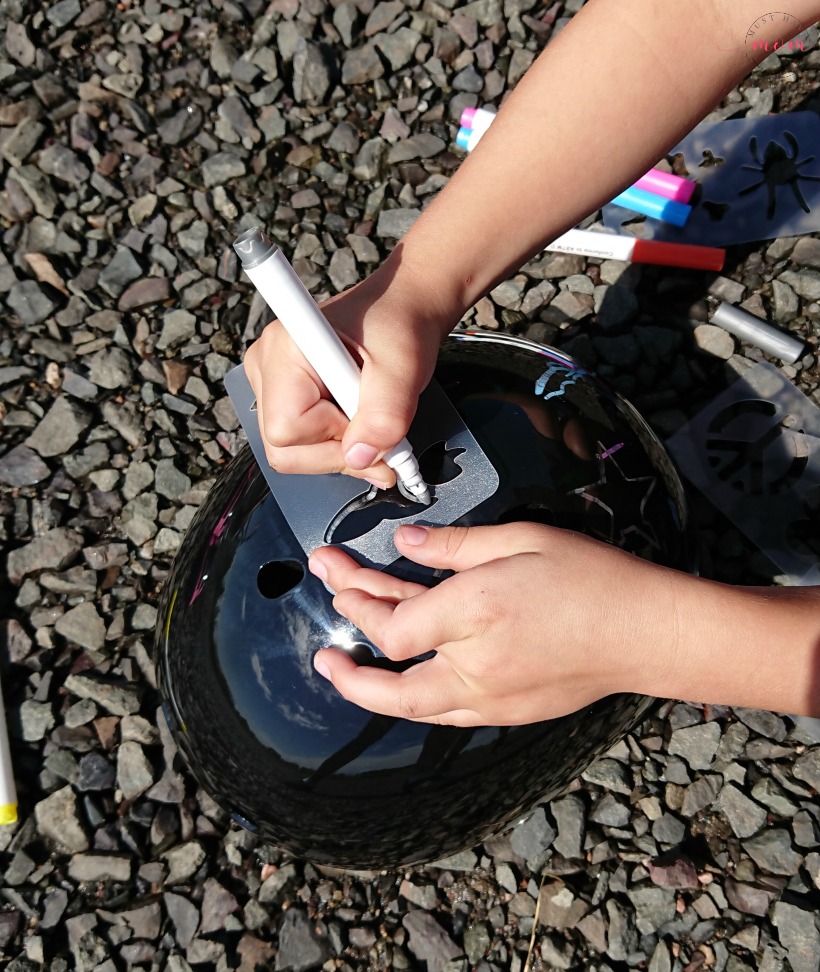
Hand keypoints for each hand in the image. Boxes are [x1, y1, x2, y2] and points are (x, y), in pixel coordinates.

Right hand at [243, 264, 444, 487]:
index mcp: (285, 349)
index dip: (334, 437)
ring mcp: (270, 383)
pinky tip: (358, 423)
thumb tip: (359, 457)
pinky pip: (300, 444)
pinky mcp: (284, 397)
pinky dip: (335, 444)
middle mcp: (266, 365)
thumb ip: (384, 417)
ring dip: (339, 449)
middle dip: (337, 452)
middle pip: (283, 449)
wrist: (404, 310)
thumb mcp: (403, 370)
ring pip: (291, 453)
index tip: (369, 419)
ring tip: (368, 419)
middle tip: (375, 430)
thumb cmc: (400, 325)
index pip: (287, 429)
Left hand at [309, 522, 686, 726]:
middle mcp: (476, 664)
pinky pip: (445, 715)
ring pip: (411, 707)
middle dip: (349, 643)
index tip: (341, 574)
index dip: (361, 600)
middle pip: (392, 671)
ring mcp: (492, 698)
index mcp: (477, 612)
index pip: (395, 624)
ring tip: (334, 668)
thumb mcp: (521, 539)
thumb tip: (405, 544)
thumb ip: (454, 546)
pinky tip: (394, 684)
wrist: (647, 632)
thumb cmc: (592, 578)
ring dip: (367, 689)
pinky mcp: (508, 713)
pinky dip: (411, 700)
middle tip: (325, 614)